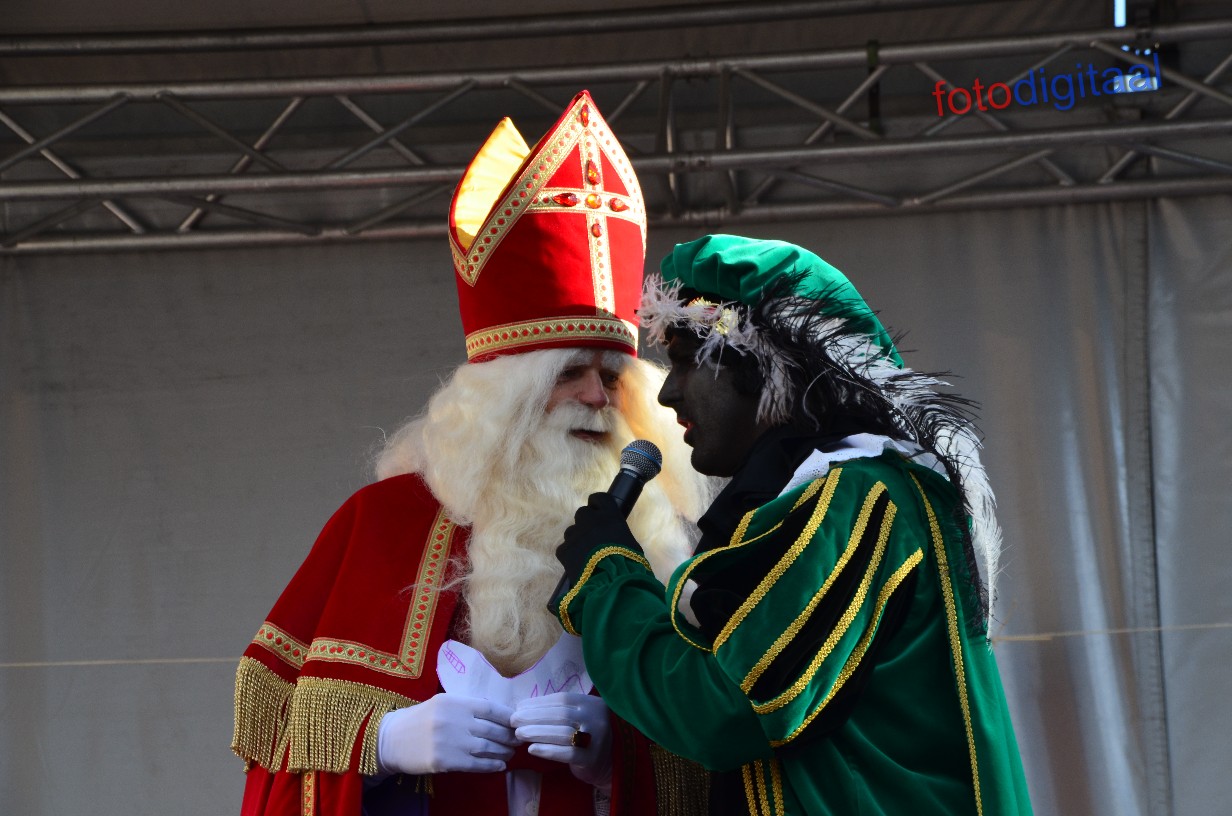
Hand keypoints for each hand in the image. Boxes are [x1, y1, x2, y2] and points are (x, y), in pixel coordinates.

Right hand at [376, 693, 517, 776]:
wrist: (391, 740)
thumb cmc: (419, 720)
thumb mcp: (442, 704)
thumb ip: (466, 707)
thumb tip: (499, 714)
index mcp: (454, 702)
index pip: (490, 708)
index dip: (508, 716)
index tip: (518, 722)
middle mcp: (453, 720)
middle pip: (492, 729)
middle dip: (508, 736)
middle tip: (518, 741)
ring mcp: (449, 741)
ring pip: (487, 747)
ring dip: (503, 752)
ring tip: (510, 753)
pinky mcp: (444, 761)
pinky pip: (475, 764)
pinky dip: (491, 765)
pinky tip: (499, 766)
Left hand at [511, 692, 612, 789]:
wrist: (610, 762)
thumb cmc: (587, 735)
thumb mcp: (579, 716)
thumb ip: (558, 711)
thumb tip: (523, 707)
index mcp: (591, 703)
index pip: (562, 699)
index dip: (538, 703)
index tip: (519, 707)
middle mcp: (595, 718)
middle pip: (560, 715)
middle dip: (533, 717)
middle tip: (513, 721)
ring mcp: (596, 738)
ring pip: (562, 733)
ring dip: (537, 732)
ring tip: (519, 734)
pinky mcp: (591, 758)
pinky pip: (567, 753)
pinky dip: (547, 750)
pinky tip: (532, 749)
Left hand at [556, 493, 641, 581]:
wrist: (611, 584)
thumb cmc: (629, 566)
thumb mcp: (631, 545)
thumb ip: (618, 535)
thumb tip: (615, 538)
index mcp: (610, 517)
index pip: (599, 498)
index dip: (597, 503)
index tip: (597, 509)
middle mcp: (590, 521)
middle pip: (582, 513)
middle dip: (586, 523)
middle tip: (592, 536)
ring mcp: (575, 535)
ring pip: (571, 531)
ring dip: (577, 539)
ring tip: (585, 555)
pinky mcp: (564, 550)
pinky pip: (564, 549)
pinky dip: (569, 555)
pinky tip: (577, 565)